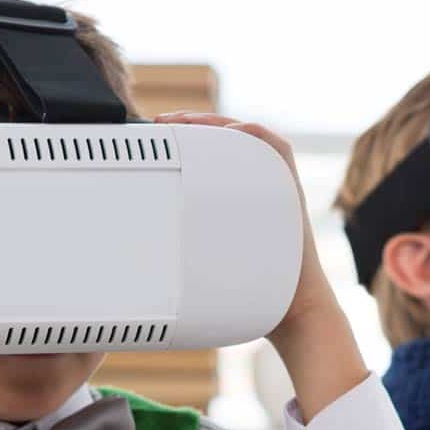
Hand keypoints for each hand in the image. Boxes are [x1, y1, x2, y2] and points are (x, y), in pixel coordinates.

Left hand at [152, 111, 341, 346]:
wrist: (291, 307)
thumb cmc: (251, 290)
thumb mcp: (207, 259)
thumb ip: (185, 247)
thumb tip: (137, 257)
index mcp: (235, 196)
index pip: (209, 152)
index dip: (181, 138)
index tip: (151, 136)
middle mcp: (256, 184)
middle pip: (225, 137)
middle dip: (192, 125)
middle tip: (162, 123)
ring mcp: (274, 183)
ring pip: (247, 135)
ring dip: (217, 123)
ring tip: (187, 121)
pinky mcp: (290, 187)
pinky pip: (275, 147)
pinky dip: (254, 133)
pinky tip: (230, 132)